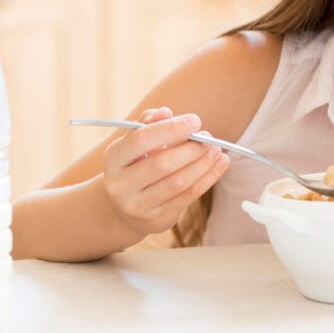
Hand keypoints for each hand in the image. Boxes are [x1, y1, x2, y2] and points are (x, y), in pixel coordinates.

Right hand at [101, 107, 228, 236]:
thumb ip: (149, 123)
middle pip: (163, 163)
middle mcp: (120, 184)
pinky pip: (188, 197)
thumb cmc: (135, 165)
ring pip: (178, 182)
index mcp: (113, 159)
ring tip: (216, 150)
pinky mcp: (157, 220)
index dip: (171, 128)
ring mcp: (137, 205)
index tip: (195, 121)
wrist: (124, 208)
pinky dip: (208, 178)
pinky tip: (220, 164)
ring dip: (203, 163)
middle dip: (191, 148)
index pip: (141, 139)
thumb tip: (166, 112)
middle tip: (209, 138)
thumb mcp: (135, 143)